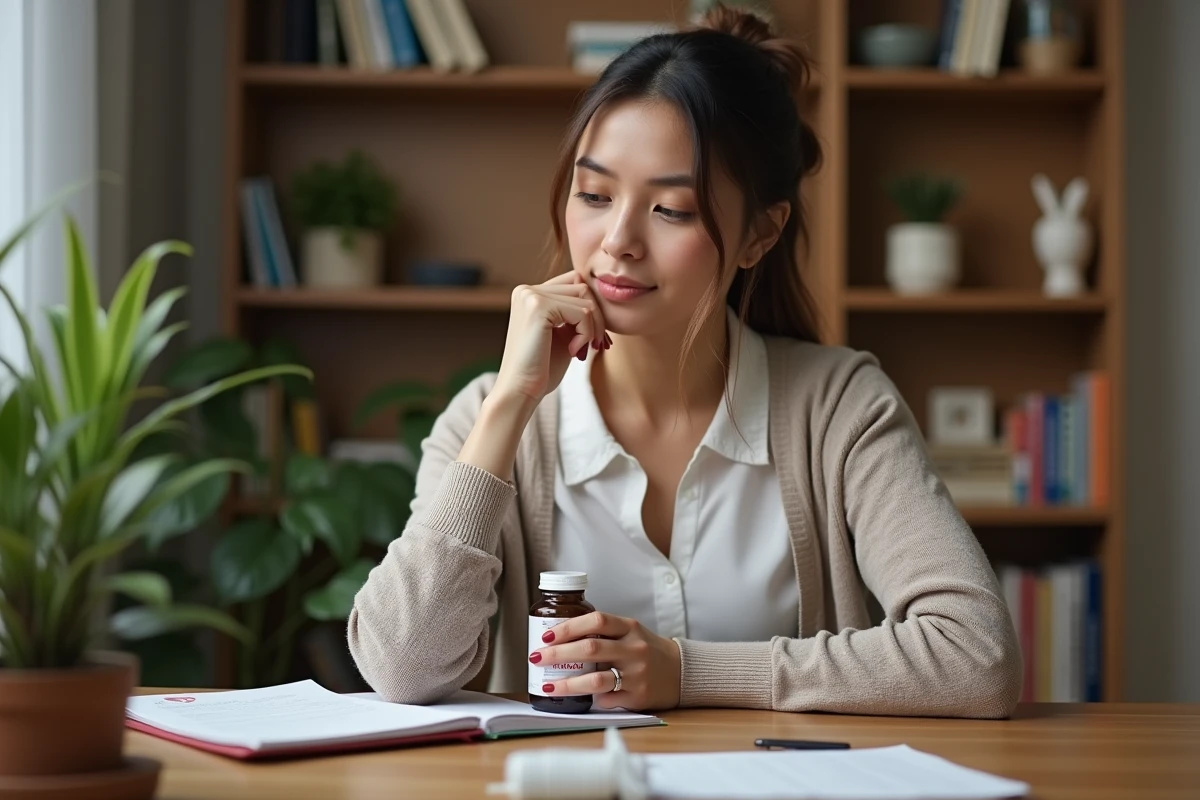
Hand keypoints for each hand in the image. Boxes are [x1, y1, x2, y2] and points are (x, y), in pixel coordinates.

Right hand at [493, 272, 609, 405]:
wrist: (520, 391)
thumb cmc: (541, 369)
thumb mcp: (563, 334)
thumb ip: (575, 314)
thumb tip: (595, 296)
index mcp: (529, 294)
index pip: (574, 283)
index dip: (591, 309)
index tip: (595, 338)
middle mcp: (526, 290)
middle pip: (582, 287)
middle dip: (597, 318)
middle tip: (597, 345)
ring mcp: (530, 296)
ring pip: (586, 299)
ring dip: (593, 328)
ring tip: (581, 350)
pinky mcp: (538, 307)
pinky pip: (583, 313)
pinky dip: (586, 334)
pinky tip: (573, 351)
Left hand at [530, 612, 681, 711]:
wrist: (681, 671)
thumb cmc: (646, 650)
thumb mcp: (630, 632)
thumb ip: (603, 633)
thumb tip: (560, 638)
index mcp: (630, 628)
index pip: (596, 621)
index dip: (569, 627)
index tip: (547, 635)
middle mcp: (634, 649)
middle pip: (590, 649)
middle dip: (558, 654)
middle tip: (537, 658)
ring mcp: (637, 674)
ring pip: (596, 679)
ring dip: (567, 683)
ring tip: (548, 685)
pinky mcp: (638, 697)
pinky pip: (607, 699)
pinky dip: (590, 698)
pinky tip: (578, 698)